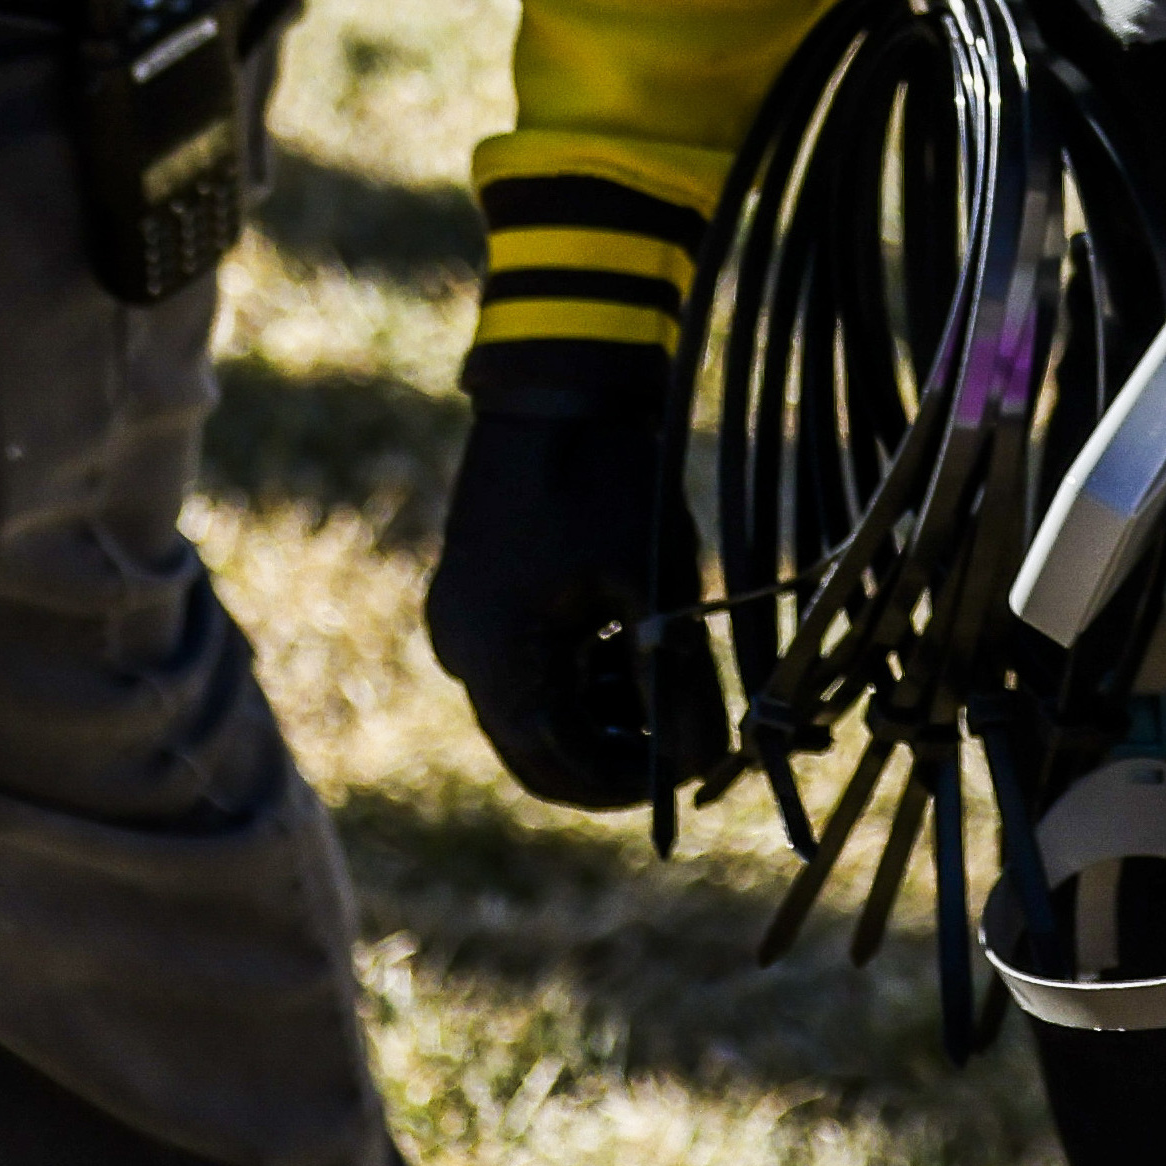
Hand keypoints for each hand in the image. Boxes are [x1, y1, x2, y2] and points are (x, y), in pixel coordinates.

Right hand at [425, 399, 721, 810]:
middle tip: (678, 742)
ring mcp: (462, 624)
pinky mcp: (474, 599)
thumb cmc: (612, 479)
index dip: (623, 782)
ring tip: (663, 679)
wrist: (561, 384)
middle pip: (535, 746)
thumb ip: (675, 682)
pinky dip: (575, 674)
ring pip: (529, 711)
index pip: (554, 762)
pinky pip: (522, 667)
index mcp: (495, 655)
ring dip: (597, 714)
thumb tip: (703, 763)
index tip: (684, 774)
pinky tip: (630, 644)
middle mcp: (463, 651)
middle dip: (609, 755)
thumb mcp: (657, 586)